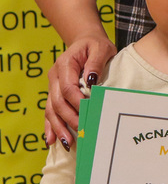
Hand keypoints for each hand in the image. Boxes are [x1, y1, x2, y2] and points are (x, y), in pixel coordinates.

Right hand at [45, 34, 115, 148]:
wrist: (85, 41)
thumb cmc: (95, 45)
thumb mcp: (101, 48)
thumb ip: (96, 63)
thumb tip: (90, 82)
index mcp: (65, 64)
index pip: (67, 88)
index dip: (76, 102)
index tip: (87, 113)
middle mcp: (55, 76)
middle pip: (57, 101)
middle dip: (68, 118)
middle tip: (80, 132)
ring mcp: (52, 85)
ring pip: (51, 109)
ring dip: (58, 126)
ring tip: (66, 142)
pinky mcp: (54, 92)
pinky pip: (50, 110)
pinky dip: (51, 125)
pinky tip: (52, 139)